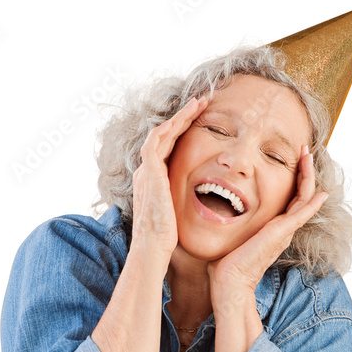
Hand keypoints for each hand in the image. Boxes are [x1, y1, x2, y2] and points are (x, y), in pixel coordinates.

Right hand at [131, 95, 208, 258]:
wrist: (153, 247)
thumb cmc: (166, 240)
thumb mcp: (177, 215)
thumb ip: (183, 204)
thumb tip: (205, 205)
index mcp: (153, 181)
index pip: (168, 150)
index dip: (183, 134)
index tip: (201, 122)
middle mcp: (147, 173)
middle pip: (165, 137)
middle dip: (183, 119)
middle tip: (201, 104)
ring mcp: (146, 171)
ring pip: (162, 133)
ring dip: (180, 117)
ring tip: (197, 104)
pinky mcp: (149, 171)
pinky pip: (157, 140)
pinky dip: (170, 127)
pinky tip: (185, 117)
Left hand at [207, 145, 327, 304]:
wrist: (229, 281)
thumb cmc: (225, 263)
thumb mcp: (231, 235)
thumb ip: (232, 223)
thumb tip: (216, 210)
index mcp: (272, 228)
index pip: (289, 198)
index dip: (293, 178)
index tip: (291, 160)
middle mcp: (282, 229)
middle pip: (301, 194)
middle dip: (303, 171)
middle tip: (304, 150)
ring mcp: (284, 231)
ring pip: (304, 198)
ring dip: (308, 175)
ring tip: (307, 154)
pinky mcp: (281, 233)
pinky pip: (303, 213)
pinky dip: (312, 202)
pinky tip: (321, 192)